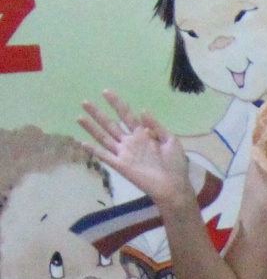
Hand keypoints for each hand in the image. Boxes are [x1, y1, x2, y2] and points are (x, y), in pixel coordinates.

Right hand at [78, 93, 193, 206]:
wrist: (174, 187)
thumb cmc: (175, 165)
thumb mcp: (170, 141)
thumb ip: (157, 126)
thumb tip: (142, 110)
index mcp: (142, 134)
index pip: (126, 115)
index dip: (117, 103)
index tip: (106, 92)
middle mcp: (130, 142)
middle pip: (111, 124)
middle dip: (97, 113)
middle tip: (84, 101)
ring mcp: (124, 153)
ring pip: (104, 137)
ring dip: (91, 128)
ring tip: (79, 116)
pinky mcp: (121, 166)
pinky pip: (105, 156)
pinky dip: (94, 151)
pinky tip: (82, 143)